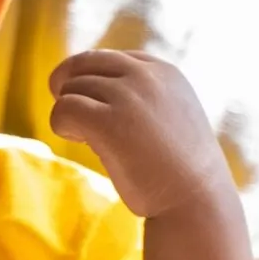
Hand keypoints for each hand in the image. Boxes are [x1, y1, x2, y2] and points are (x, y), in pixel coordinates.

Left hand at [49, 49, 232, 217]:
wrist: (197, 202)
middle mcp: (146, 76)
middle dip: (69, 87)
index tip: (98, 106)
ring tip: (90, 139)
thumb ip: (138, 94)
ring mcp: (127, 96)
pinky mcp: (108, 121)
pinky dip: (61, 125)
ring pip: (70, 88)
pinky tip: (80, 141)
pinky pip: (63, 109)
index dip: (92, 79)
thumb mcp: (168, 113)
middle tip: (75, 117)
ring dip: (70, 114)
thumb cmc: (178, 167)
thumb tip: (80, 88)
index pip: (108, 57)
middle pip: (83, 64)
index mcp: (163, 71)